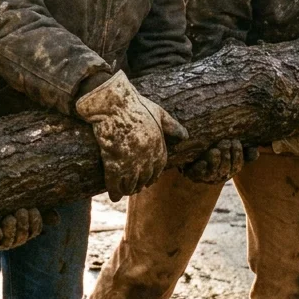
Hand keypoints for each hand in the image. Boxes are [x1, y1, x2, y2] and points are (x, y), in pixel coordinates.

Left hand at [0, 207, 43, 250]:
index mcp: (24, 230)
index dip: (35, 222)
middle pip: (22, 236)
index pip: (35, 230)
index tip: (32, 209)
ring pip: (9, 240)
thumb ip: (40, 210)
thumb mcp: (23, 205)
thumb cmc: (5, 205)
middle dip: (23, 224)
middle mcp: (13, 239)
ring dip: (11, 228)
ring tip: (9, 217)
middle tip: (20, 210)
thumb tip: (57, 220)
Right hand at [76, 71, 188, 200]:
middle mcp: (146, 156)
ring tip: (124, 192)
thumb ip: (172, 126)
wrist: (113, 102)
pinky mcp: (113, 162)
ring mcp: (130, 161)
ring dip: (128, 190)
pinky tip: (114, 196)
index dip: (152, 176)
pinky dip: (115, 191)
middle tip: (134, 188)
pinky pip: (115, 183)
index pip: (158, 168)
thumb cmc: (135, 105)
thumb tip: (185, 135)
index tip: (147, 181)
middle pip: (145, 178)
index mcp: (158, 146)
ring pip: (131, 184)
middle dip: (140, 184)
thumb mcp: (158, 113)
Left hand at [183, 139, 258, 183]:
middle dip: (227, 155)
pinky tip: (201, 161)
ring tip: (215, 149)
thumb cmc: (217, 153)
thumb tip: (256, 153)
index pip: (237, 165)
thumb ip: (244, 152)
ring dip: (215, 161)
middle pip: (225, 168)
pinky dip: (199, 168)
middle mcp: (219, 175)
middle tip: (225, 142)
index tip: (235, 141)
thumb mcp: (231, 151)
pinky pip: (196, 174)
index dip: (238, 154)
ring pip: (213, 172)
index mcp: (229, 170)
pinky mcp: (193, 174)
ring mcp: (206, 176)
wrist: (193, 160)